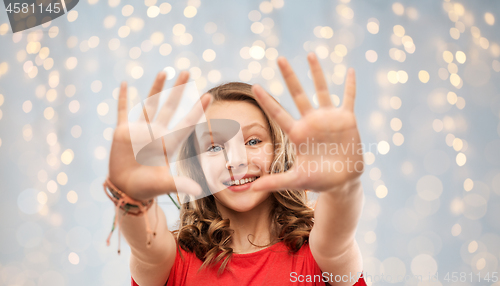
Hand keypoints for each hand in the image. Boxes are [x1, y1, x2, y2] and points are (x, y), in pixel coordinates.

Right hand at [109, 71, 210, 200]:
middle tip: (187, 72)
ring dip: (156, 87)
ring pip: (149, 103)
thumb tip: (198, 192)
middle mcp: (156, 132)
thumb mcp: (165, 184)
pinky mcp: (122, 132)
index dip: (197, 110)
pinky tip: (125, 83)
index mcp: (168, 143)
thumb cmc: (148, 188)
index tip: (208, 96)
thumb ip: (180, 185)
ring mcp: (140, 130)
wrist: (127, 189)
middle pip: (170, 106)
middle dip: (178, 89)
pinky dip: (123, 98)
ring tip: (164, 71)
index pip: (186, 122)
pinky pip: (123, 111)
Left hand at [250, 53, 363, 192]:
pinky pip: (348, 98)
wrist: (343, 181)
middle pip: (297, 94)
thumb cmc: (318, 180)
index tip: (254, 86)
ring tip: (310, 54)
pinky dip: (349, 86)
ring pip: (321, 90)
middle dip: (289, 76)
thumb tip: (252, 190)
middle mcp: (311, 121)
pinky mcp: (346, 119)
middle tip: (279, 58)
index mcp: (297, 133)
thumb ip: (276, 182)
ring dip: (316, 73)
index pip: (278, 113)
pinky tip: (350, 71)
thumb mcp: (297, 180)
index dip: (267, 100)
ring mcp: (328, 118)